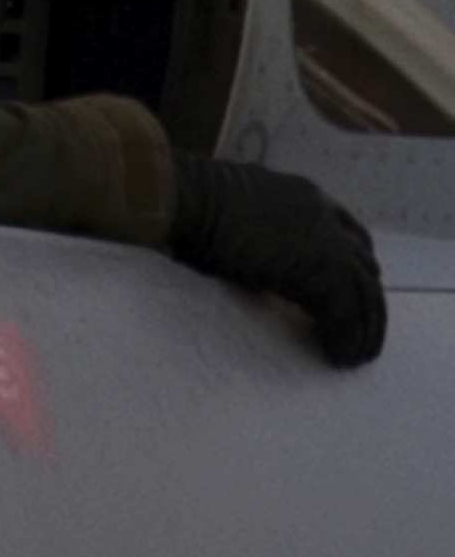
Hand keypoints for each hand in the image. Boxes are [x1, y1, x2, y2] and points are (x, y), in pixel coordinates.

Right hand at [166, 153, 386, 366]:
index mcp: (307, 198)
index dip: (358, 270)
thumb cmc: (197, 205)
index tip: (354, 296)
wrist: (188, 198)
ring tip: (353, 358)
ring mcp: (328, 243)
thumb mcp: (244, 217)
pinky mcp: (321, 271)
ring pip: (366, 294)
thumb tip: (269, 268)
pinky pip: (347, 314)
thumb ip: (269, 237)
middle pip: (367, 269)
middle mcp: (326, 218)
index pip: (354, 237)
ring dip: (364, 330)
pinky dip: (346, 339)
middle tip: (361, 338)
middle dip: (368, 306)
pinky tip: (335, 357)